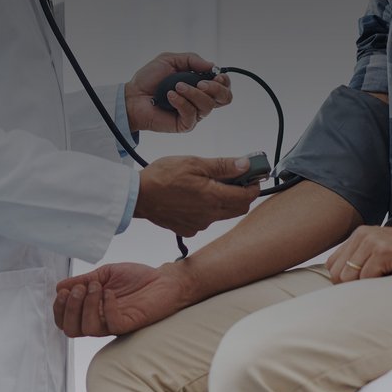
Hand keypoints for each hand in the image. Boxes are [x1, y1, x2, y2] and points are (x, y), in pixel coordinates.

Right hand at [53, 261, 190, 336]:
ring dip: (86, 306)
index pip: (65, 321)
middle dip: (69, 308)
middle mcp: (99, 320)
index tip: (64, 291)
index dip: (59, 308)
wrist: (163, 280)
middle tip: (80, 289)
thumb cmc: (136, 279)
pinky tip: (111, 293)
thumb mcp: (104, 274)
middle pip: (71, 330)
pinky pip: (111, 324)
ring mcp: (112, 324)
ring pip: (88, 329)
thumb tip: (59, 286)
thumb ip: (83, 280)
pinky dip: (107, 307)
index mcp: (90, 310)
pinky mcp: (128, 324)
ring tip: (96, 287)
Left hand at [125, 52, 232, 133]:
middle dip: (216, 88)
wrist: (133, 96)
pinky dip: (181, 102)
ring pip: (208, 106)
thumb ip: (192, 60)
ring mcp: (194, 114)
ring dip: (192, 93)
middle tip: (200, 83)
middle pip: (225, 99)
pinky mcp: (185, 124)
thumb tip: (213, 66)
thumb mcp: (170, 60)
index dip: (224, 81)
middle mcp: (200, 100)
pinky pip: (192, 114)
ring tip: (176, 87)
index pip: (224, 87)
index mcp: (200, 86)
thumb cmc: (149, 79)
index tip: (215, 75)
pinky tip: (170, 96)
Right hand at [134, 155, 259, 235]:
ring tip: (209, 184)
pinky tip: (194, 197)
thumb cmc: (162, 177)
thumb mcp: (194, 163)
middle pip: (239, 208)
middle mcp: (210, 215)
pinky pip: (206, 220)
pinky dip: (207, 209)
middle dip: (242, 193)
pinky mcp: (188, 229)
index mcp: (215, 197)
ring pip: (223, 214)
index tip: (252, 174)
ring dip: (224, 200)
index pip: (248, 196)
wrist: (138, 196)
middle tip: (234, 177)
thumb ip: (223, 166)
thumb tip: (246, 165)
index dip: (254, 184)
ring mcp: (199, 225)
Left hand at [324, 224, 391, 282]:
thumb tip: (342, 287)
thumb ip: (363, 262)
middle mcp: (363, 235)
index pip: (332, 265)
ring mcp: (373, 242)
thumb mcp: (384, 254)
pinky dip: (376, 287)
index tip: (362, 288)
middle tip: (374, 290)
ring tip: (385, 284)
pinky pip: (366, 278)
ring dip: (365, 288)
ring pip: (349, 278)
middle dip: (352, 288)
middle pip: (337, 273)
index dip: (344, 282)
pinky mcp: (384, 251)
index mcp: (360, 235)